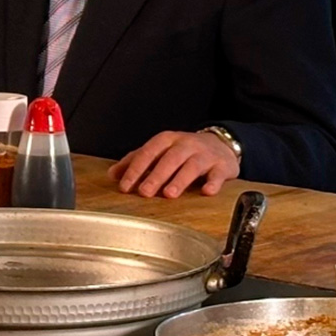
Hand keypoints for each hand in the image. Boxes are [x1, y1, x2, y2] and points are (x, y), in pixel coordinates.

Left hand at [107, 131, 240, 198]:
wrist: (221, 144)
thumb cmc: (185, 150)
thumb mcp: (160, 151)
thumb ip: (137, 161)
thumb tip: (113, 174)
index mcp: (167, 140)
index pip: (148, 152)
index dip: (135, 169)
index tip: (125, 186)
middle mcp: (185, 145)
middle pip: (170, 158)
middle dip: (156, 175)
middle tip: (145, 192)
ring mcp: (205, 155)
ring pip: (192, 166)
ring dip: (180, 180)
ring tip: (169, 194)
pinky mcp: (222, 166)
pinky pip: (218, 174)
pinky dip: (213, 183)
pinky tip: (207, 192)